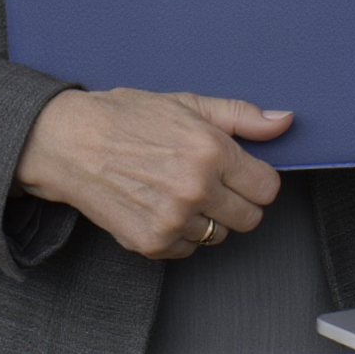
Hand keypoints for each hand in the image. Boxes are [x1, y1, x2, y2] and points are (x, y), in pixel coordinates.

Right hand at [13, 88, 289, 259]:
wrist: (71, 143)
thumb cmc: (127, 118)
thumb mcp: (187, 103)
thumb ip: (242, 116)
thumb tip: (283, 121)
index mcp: (210, 151)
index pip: (268, 188)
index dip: (256, 178)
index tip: (241, 172)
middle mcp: (196, 189)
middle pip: (250, 218)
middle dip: (236, 200)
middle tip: (209, 180)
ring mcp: (174, 221)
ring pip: (219, 235)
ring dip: (206, 217)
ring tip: (176, 188)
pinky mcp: (153, 244)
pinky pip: (188, 250)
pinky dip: (180, 233)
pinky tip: (159, 204)